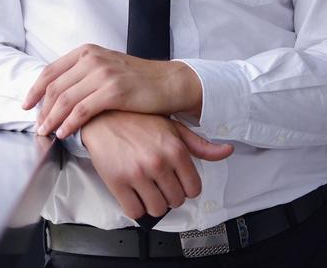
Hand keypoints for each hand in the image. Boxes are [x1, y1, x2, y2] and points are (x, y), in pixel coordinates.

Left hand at [22, 44, 202, 138]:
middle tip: (37, 126)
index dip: (35, 90)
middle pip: (55, 87)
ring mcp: (102, 74)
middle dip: (42, 109)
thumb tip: (58, 94)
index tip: (27, 105)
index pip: (51, 71)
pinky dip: (69, 123)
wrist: (170, 83)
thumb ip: (83, 75)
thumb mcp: (106, 68)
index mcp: (86, 52)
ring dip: (52, 119)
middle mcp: (91, 59)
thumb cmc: (138, 80)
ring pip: (65, 100)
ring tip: (46, 132)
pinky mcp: (113, 91)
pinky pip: (82, 110)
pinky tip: (64, 133)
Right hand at [81, 111, 233, 220]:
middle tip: (159, 185)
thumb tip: (226, 151)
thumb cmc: (135, 120)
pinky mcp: (117, 182)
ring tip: (146, 190)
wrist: (100, 116)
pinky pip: (134, 211)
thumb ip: (199, 144)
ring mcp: (137, 174)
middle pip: (176, 201)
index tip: (176, 183)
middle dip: (169, 196)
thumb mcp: (171, 127)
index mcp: (175, 150)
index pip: (193, 189)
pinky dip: (135, 208)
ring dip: (153, 204)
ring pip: (157, 209)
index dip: (185, 188)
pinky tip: (133, 194)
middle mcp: (158, 163)